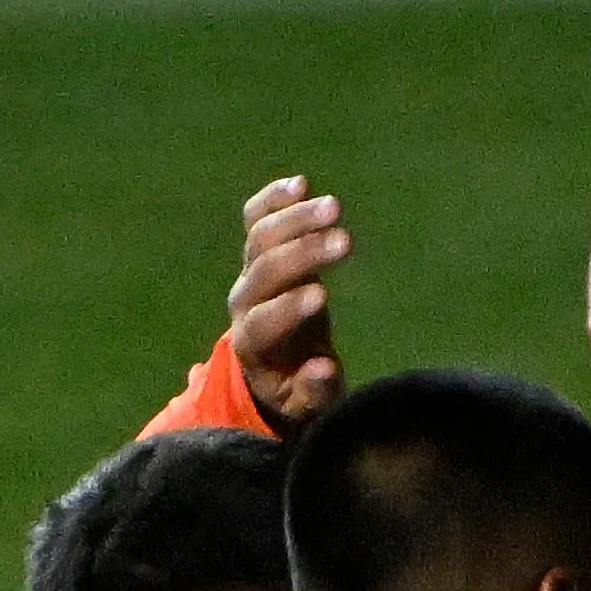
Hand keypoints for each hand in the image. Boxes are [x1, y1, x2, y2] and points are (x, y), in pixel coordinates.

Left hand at [224, 173, 353, 425]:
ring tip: (334, 207)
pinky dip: (275, 199)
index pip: (266, 321)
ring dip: (297, 219)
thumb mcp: (307, 407)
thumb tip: (324, 369)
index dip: (290, 308)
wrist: (274, 364)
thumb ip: (313, 393)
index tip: (323, 296)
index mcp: (254, 344)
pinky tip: (301, 184)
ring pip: (262, 237)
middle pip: (266, 269)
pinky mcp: (258, 250)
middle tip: (345, 241)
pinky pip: (256, 218)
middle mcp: (245, 302)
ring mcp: (249, 272)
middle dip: (303, 254)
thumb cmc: (297, 389)